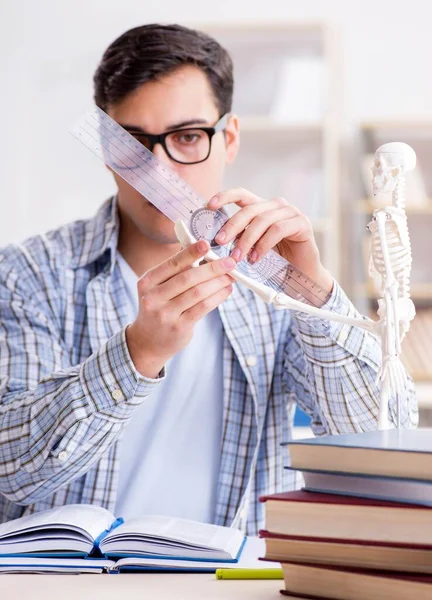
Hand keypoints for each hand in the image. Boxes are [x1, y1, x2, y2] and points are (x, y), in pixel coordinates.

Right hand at [126, 241, 234, 377]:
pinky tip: (226, 290)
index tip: (206, 244)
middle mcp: (153, 298)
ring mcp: (165, 314)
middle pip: (187, 278)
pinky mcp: (179, 327)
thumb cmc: (158, 307)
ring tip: (231, 276)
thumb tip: (204, 253)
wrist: (147, 341)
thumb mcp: (157, 288)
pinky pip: (203, 308)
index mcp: (147, 282)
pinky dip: (218, 297)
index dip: (190, 253)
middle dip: (212, 268)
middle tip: (230, 262)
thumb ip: (175, 273)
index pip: (172, 264)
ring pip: (198, 293)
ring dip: (218, 282)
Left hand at [209, 188, 332, 295]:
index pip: (242, 194)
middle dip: (232, 225)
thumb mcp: (251, 247)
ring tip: (237, 257)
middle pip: (249, 209)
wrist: (301, 276)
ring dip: (247, 240)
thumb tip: (214, 238)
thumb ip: (238, 239)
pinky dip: (263, 245)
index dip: (225, 196)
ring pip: (262, 220)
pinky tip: (255, 258)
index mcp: (262, 207)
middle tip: (220, 241)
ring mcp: (291, 212)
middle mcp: (276, 206)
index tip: (209, 205)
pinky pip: (278, 230)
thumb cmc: (274, 262)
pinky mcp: (302, 223)